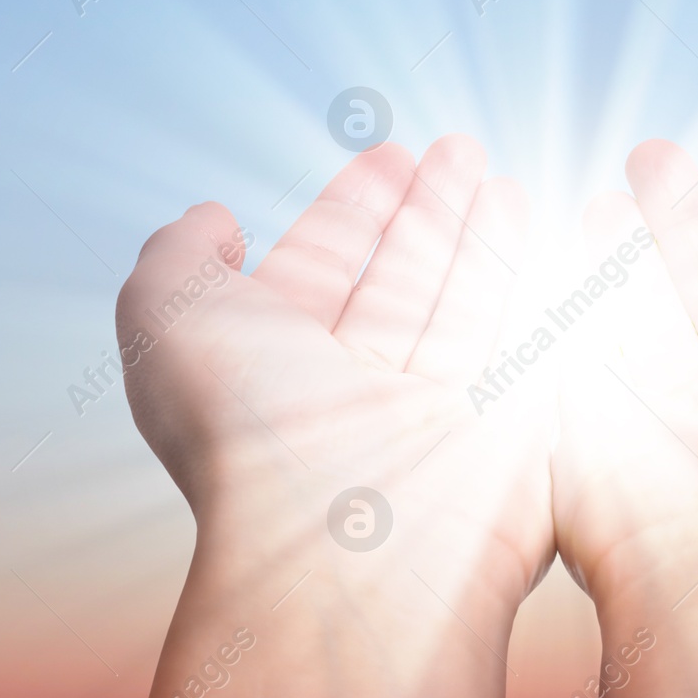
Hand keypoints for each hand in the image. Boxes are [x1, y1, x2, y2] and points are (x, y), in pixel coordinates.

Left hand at [107, 136, 552, 697]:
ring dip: (475, 230)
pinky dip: (521, 273)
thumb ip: (176, 256)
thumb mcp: (164, 319)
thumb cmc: (248, 439)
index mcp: (277, 368)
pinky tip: (532, 220)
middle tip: (454, 150)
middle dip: (424, 210)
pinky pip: (513, 333)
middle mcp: (354, 390)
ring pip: (457, 298)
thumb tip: (211, 219)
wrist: (349, 546)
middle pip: (397, 278)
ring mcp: (431, 410)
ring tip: (490, 171)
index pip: (323, 268)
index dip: (352, 210)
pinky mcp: (502, 424)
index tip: (387, 156)